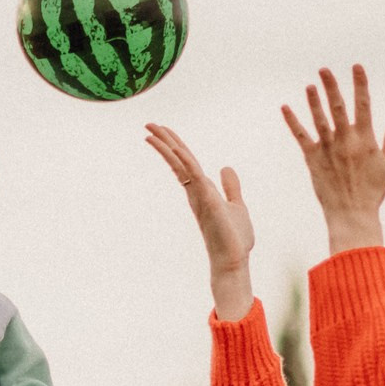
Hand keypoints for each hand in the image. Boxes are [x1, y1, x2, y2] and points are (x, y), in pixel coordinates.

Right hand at [142, 123, 255, 321]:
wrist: (233, 260)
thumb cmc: (234, 239)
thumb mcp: (236, 205)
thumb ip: (230, 186)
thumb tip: (226, 167)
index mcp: (202, 191)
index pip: (186, 163)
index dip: (175, 147)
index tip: (163, 132)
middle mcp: (196, 192)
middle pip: (178, 160)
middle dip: (165, 141)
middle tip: (149, 124)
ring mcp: (199, 196)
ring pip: (180, 165)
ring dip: (166, 147)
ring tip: (151, 131)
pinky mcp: (207, 201)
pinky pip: (193, 176)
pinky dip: (184, 161)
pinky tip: (175, 148)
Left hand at [281, 64, 384, 255]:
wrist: (351, 214)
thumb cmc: (373, 191)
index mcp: (365, 139)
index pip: (363, 105)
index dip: (360, 84)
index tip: (357, 67)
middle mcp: (345, 141)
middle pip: (337, 107)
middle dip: (331, 87)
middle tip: (324, 69)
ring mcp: (327, 149)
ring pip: (319, 119)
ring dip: (313, 101)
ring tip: (310, 85)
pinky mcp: (312, 160)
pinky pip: (301, 137)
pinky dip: (292, 122)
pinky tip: (285, 108)